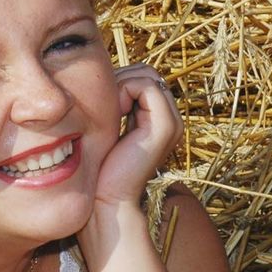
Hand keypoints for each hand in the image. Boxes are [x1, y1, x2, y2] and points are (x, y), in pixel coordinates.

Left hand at [93, 65, 182, 207]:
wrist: (107, 199)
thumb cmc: (100, 168)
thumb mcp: (108, 127)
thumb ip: (115, 103)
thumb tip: (103, 77)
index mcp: (161, 118)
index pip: (144, 76)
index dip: (120, 81)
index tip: (103, 103)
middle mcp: (172, 118)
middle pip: (147, 72)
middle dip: (121, 79)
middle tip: (104, 104)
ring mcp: (172, 122)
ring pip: (147, 75)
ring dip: (121, 85)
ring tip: (110, 111)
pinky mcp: (165, 126)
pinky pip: (146, 86)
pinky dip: (124, 92)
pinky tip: (115, 115)